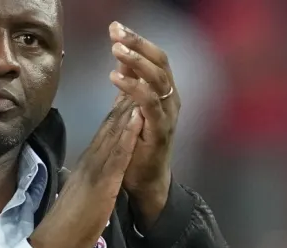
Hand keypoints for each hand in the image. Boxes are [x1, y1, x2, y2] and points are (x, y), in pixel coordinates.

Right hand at [29, 98, 142, 247]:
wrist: (56, 241)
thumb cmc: (70, 221)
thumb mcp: (84, 191)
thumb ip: (91, 177)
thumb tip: (95, 169)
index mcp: (90, 163)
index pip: (106, 130)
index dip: (118, 108)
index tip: (129, 87)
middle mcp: (92, 160)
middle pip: (110, 124)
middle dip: (124, 99)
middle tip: (135, 72)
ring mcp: (96, 170)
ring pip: (114, 133)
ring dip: (127, 108)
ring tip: (139, 83)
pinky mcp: (102, 184)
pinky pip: (117, 156)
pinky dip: (127, 136)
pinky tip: (135, 120)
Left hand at [108, 21, 178, 225]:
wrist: (145, 181)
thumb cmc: (138, 145)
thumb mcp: (130, 106)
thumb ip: (129, 81)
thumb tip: (121, 55)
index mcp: (165, 92)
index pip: (155, 58)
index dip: (138, 41)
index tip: (116, 27)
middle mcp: (171, 100)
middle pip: (160, 63)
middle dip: (138, 45)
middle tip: (117, 32)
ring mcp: (168, 115)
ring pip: (157, 80)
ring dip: (136, 62)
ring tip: (116, 50)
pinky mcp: (160, 131)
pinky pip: (149, 104)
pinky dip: (133, 88)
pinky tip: (115, 78)